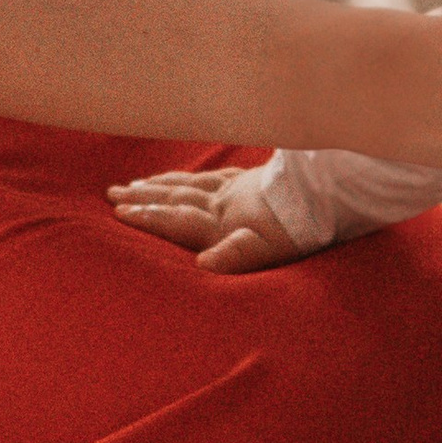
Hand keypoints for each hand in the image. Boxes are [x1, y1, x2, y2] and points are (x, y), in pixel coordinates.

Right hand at [107, 164, 302, 273]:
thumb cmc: (300, 228)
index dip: (148, 217)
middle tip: (113, 193)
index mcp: (224, 223)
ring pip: (191, 184)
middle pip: (177, 196)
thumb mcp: (272, 248)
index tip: (118, 212)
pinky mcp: (254, 180)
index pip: (178, 219)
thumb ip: (237, 255)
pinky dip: (192, 177)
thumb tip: (203, 266)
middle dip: (144, 196)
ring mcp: (238, 188)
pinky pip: (213, 176)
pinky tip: (190, 177)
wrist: (329, 191)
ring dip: (161, 184)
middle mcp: (225, 202)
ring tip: (137, 183)